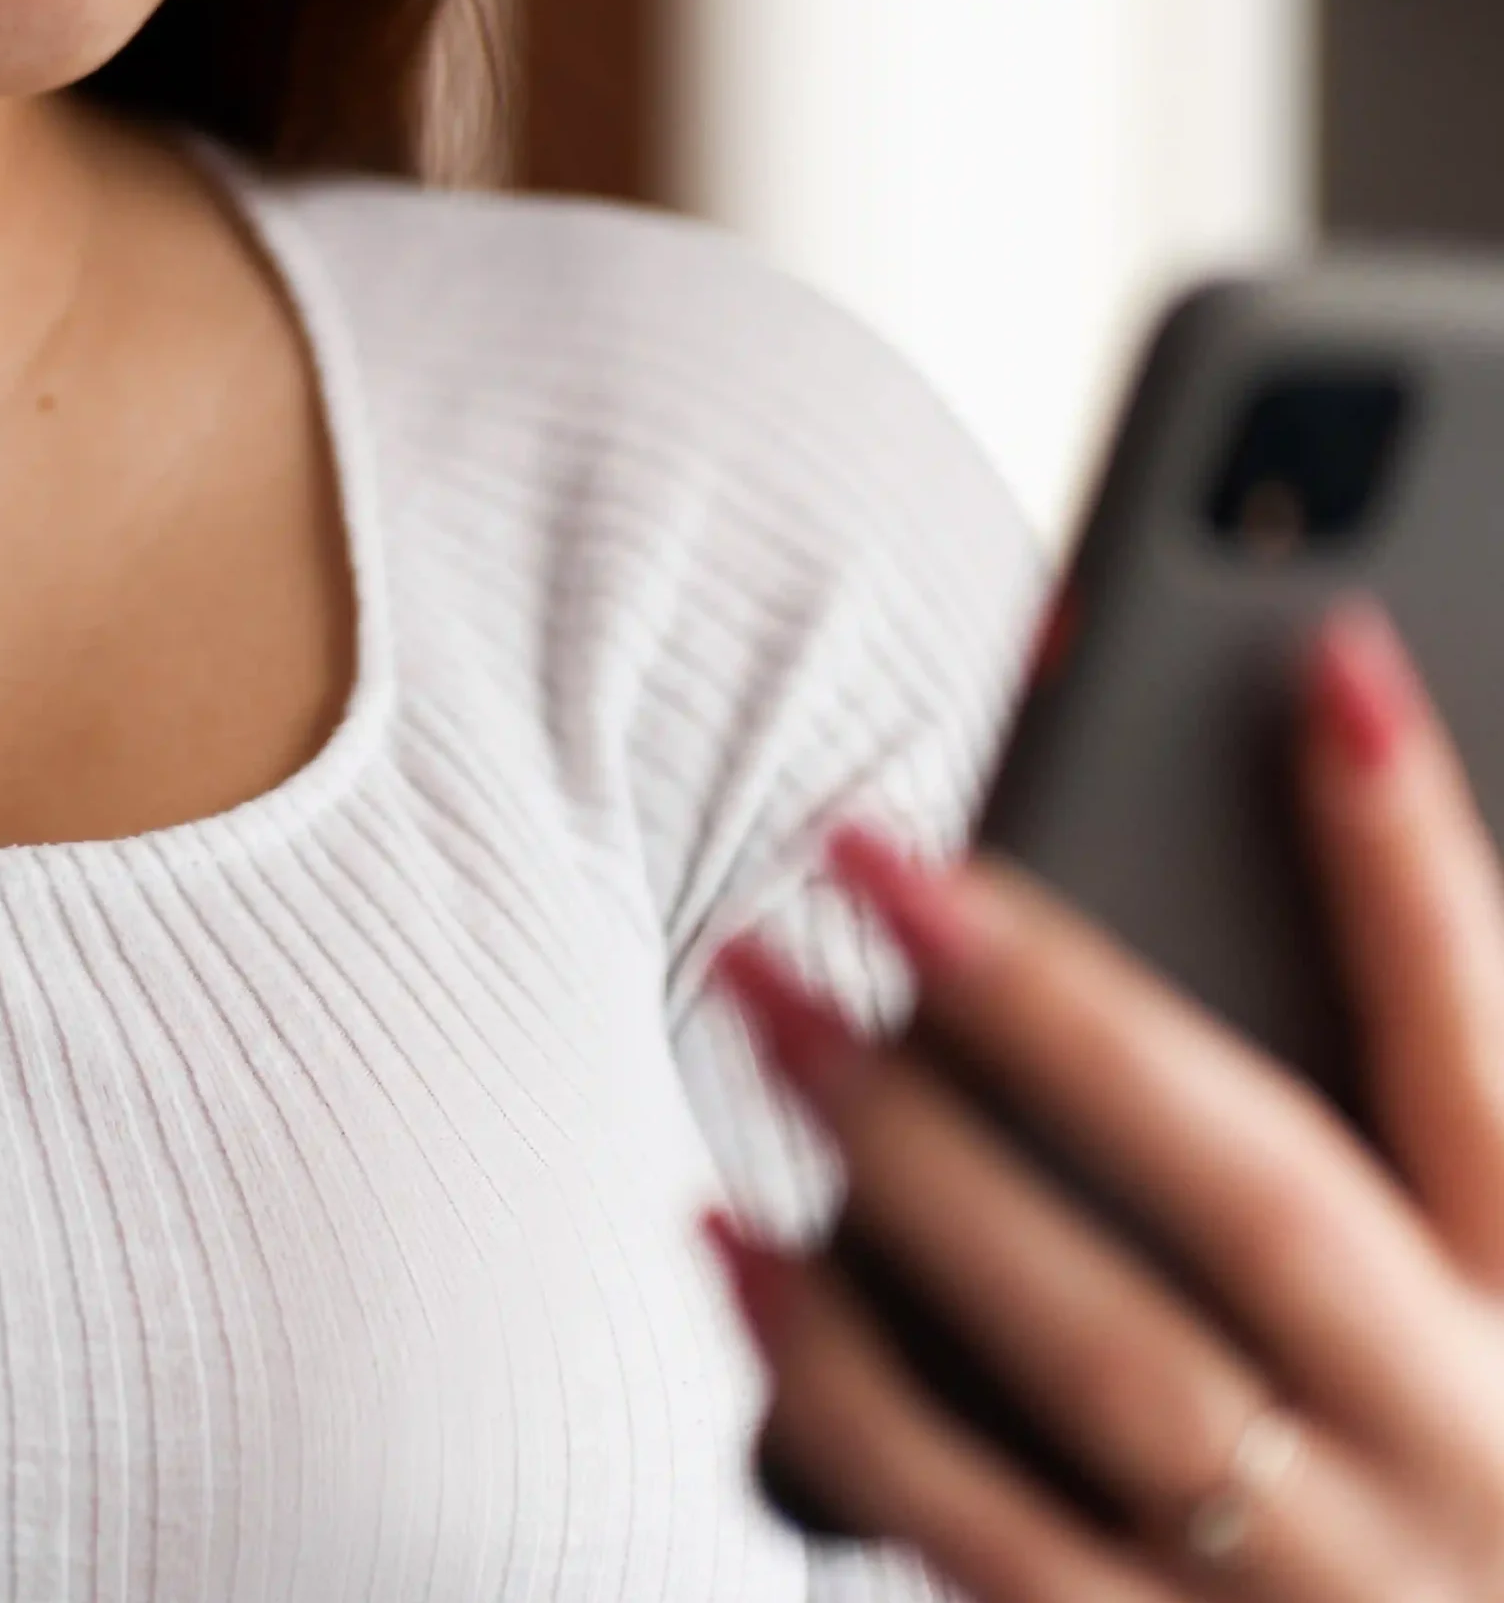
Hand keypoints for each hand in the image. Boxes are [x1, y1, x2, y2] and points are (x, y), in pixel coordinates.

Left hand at [706, 599, 1503, 1600]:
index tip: (1316, 651)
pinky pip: (981, 1535)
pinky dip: (838, 1375)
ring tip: (758, 989)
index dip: (1411, 850)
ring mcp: (1334, 1593)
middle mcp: (1474, 1455)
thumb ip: (1360, 1100)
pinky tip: (731, 1236)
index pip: (1492, 1048)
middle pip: (1253, 1192)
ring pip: (1103, 1357)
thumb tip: (1225, 777)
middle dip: (1049, 1003)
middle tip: (857, 847)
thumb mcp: (1455, 1288)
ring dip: (903, 1156)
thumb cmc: (1426, 1462)